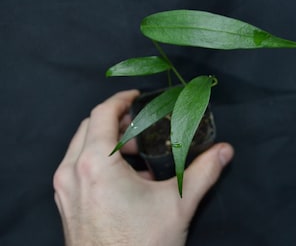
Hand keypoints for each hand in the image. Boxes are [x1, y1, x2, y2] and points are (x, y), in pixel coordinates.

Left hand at [53, 90, 232, 245]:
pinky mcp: (66, 202)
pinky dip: (99, 160)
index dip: (121, 100)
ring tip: (136, 154)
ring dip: (108, 142)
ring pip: (82, 146)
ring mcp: (65, 188)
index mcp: (96, 165)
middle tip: (142, 127)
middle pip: (91, 127)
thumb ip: (203, 172)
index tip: (136, 97)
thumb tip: (224, 152)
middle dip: (117, 122)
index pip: (103, 114)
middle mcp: (73, 172)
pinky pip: (78, 166)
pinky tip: (124, 177)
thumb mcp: (177, 205)